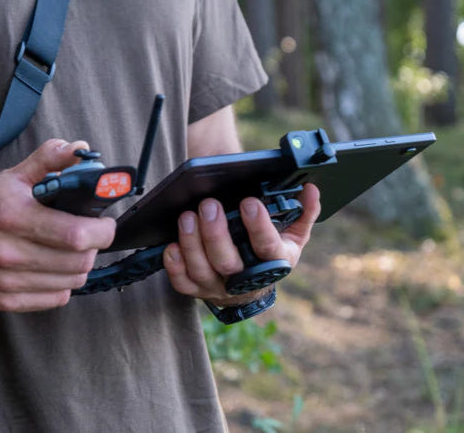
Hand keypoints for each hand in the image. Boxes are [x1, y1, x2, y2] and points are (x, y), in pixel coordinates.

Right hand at [0, 140, 115, 311]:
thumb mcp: (14, 176)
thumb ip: (49, 159)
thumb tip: (79, 148)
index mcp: (15, 217)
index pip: (77, 235)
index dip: (102, 230)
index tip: (105, 223)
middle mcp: (9, 253)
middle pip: (80, 260)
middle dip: (93, 245)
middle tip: (88, 233)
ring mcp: (6, 280)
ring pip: (74, 281)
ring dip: (80, 264)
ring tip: (70, 248)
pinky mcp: (5, 299)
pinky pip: (57, 298)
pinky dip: (64, 283)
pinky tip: (54, 266)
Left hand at [163, 183, 320, 305]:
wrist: (254, 285)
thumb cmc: (271, 252)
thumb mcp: (293, 235)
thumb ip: (304, 212)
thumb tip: (310, 190)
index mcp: (273, 263)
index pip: (267, 247)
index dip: (259, 226)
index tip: (249, 202)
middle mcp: (246, 280)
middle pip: (228, 262)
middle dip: (216, 233)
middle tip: (209, 205)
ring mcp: (219, 287)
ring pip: (202, 271)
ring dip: (192, 244)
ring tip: (187, 217)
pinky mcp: (199, 290)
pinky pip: (183, 283)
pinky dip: (175, 266)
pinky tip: (171, 246)